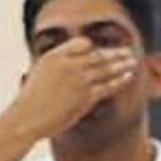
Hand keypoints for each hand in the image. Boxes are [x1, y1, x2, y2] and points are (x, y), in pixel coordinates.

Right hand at [5, 37, 137, 139]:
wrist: (27, 116)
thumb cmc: (31, 99)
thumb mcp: (41, 72)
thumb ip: (59, 65)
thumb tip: (73, 63)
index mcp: (55, 56)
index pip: (82, 43)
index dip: (94, 46)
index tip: (102, 49)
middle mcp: (69, 64)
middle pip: (99, 54)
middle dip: (115, 53)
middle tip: (128, 51)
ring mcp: (79, 80)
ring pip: (107, 68)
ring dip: (122, 64)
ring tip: (133, 62)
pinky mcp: (86, 96)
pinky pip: (109, 85)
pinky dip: (121, 80)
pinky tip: (129, 77)